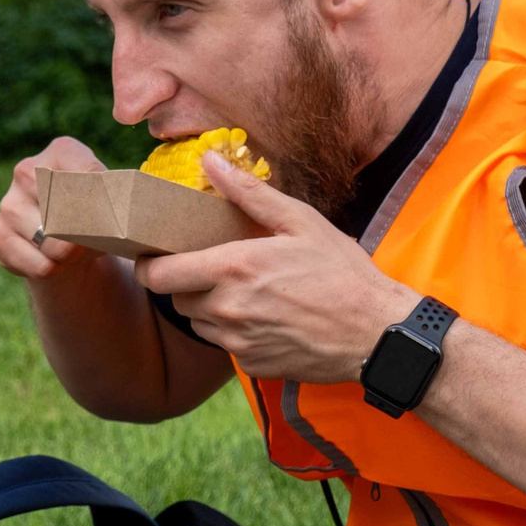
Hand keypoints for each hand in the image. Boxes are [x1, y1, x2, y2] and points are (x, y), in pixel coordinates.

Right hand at [0, 136, 104, 280]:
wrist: (65, 245)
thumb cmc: (94, 218)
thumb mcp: (112, 203)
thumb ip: (115, 204)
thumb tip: (115, 221)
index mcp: (62, 151)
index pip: (89, 173)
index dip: (109, 202)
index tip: (119, 218)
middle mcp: (27, 170)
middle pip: (66, 207)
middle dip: (87, 233)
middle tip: (96, 241)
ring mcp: (8, 203)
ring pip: (52, 242)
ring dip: (71, 256)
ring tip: (76, 252)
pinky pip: (39, 264)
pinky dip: (55, 271)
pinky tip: (55, 261)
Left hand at [135, 152, 421, 383]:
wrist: (377, 333)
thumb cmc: (342, 272)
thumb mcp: (300, 221)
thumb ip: (249, 193)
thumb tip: (211, 161)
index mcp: (233, 269)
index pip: (158, 275)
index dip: (148, 265)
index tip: (153, 255)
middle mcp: (227, 309)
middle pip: (175, 297)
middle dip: (185, 281)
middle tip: (213, 266)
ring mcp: (237, 341)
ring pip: (197, 322)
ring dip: (208, 306)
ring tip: (244, 289)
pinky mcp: (251, 364)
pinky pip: (225, 343)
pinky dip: (234, 329)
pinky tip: (266, 315)